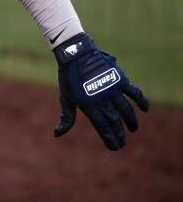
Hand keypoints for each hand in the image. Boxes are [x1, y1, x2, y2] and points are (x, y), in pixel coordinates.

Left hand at [53, 33, 148, 149]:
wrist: (76, 54)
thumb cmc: (69, 77)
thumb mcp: (65, 98)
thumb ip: (66, 117)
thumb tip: (57, 134)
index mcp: (88, 106)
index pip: (102, 127)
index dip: (110, 138)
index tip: (115, 147)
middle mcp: (102, 100)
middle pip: (115, 121)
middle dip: (120, 134)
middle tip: (123, 142)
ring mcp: (112, 90)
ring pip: (126, 110)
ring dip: (131, 121)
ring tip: (133, 128)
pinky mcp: (120, 80)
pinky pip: (134, 92)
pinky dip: (141, 101)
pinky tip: (145, 109)